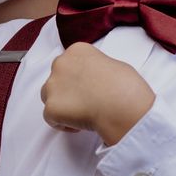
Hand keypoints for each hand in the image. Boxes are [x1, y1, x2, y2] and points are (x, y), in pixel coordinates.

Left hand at [40, 42, 154, 144]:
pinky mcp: (50, 107)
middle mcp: (61, 64)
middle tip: (84, 101)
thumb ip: (97, 68)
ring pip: (49, 96)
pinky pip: (50, 117)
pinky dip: (63, 123)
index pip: (70, 63)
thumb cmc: (126, 86)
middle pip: (57, 78)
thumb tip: (96, 79)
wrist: (123, 105)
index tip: (89, 87)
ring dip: (62, 104)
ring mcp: (53, 85)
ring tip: (81, 113)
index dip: (79, 77)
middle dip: (67, 90)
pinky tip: (80, 124)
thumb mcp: (115, 65)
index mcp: (77, 51)